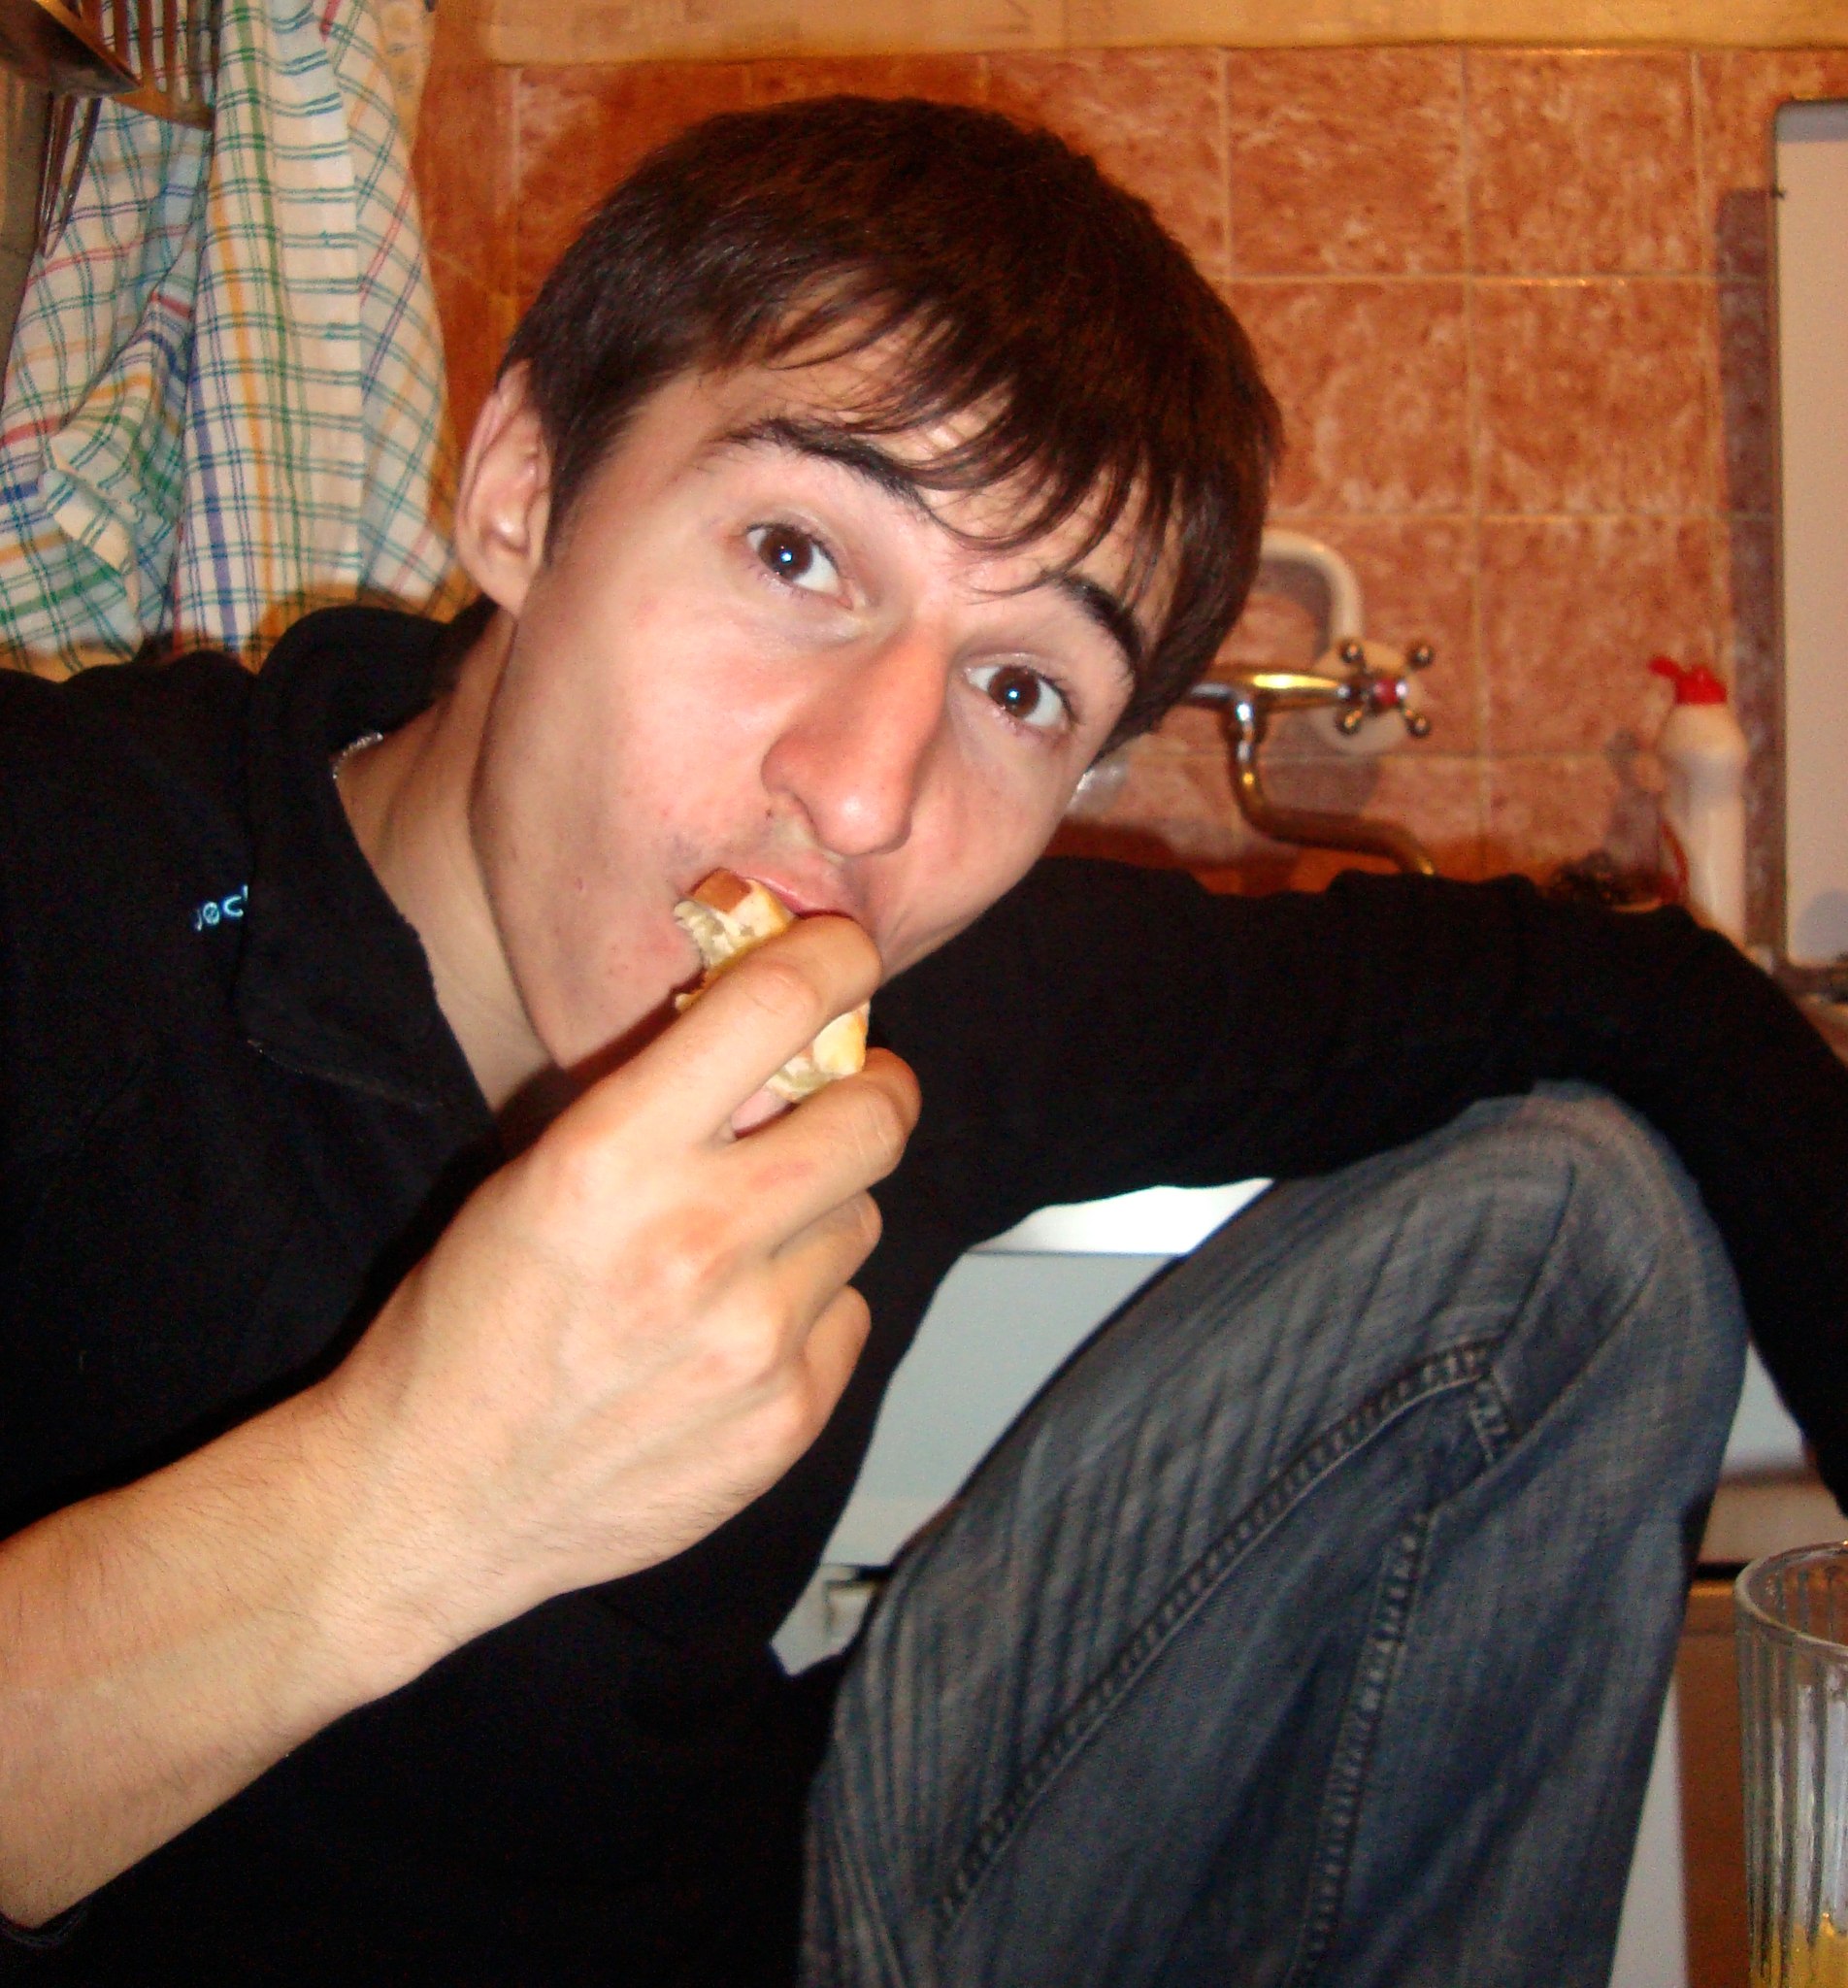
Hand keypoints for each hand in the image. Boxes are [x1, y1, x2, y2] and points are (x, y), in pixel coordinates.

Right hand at [315, 912, 916, 1673]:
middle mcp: (694, 1238)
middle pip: (876, 1117)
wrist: (432, 1503)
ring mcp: (752, 1337)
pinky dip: (811, 1312)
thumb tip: (775, 1041)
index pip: (773, 1006)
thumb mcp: (531, 1178)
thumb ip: (656, 1107)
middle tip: (854, 1100)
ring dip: (824, 1217)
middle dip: (876, 1095)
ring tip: (748, 1248)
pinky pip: (851, 1316)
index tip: (846, 960)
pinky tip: (739, 1334)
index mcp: (612, 1156)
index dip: (834, 963)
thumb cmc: (466, 1330)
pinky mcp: (785, 1417)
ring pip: (864, 1220)